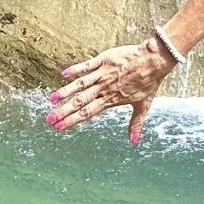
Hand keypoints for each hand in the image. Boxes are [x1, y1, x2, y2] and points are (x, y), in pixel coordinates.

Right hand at [47, 37, 174, 140]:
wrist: (154, 60)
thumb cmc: (149, 82)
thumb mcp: (143, 105)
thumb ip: (135, 124)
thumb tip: (134, 142)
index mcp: (111, 100)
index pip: (88, 113)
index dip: (73, 120)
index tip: (59, 127)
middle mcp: (104, 88)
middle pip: (80, 101)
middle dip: (64, 111)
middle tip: (49, 119)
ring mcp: (103, 74)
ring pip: (80, 84)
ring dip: (65, 91)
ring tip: (52, 99)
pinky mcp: (103, 61)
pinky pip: (87, 66)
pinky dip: (75, 69)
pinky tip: (63, 74)